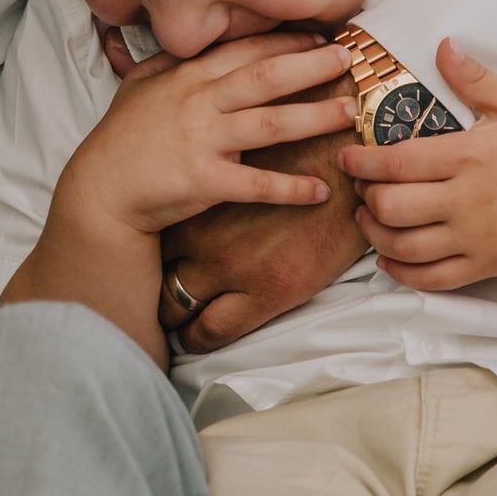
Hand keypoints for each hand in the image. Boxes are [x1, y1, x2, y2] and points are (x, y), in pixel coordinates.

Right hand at [51, 30, 354, 243]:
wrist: (101, 191)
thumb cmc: (121, 138)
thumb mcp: (139, 85)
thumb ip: (170, 62)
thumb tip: (194, 43)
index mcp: (187, 77)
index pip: (244, 50)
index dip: (285, 41)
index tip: (319, 36)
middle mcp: (199, 102)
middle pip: (266, 77)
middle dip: (310, 65)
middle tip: (348, 60)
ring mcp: (202, 141)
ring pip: (270, 124)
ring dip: (314, 117)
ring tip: (348, 113)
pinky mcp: (204, 181)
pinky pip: (256, 184)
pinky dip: (290, 188)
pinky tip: (320, 191)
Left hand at [159, 128, 369, 348]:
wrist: (351, 165)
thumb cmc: (301, 154)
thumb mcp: (244, 157)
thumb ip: (217, 178)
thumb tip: (200, 182)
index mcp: (195, 201)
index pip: (151, 240)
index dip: (146, 257)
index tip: (146, 267)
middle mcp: (202, 236)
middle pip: (156, 275)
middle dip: (152, 294)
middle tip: (152, 305)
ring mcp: (231, 268)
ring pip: (177, 309)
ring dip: (172, 322)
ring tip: (171, 330)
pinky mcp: (266, 292)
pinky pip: (214, 332)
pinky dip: (200, 340)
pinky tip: (198, 340)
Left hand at [339, 40, 496, 290]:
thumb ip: (475, 79)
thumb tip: (442, 45)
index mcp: (469, 156)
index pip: (395, 162)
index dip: (358, 162)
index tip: (345, 157)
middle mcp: (467, 200)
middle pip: (391, 206)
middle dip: (364, 197)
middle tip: (360, 186)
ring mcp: (475, 238)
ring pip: (403, 246)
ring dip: (374, 233)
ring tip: (368, 216)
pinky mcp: (484, 268)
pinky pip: (430, 279)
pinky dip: (400, 272)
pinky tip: (388, 256)